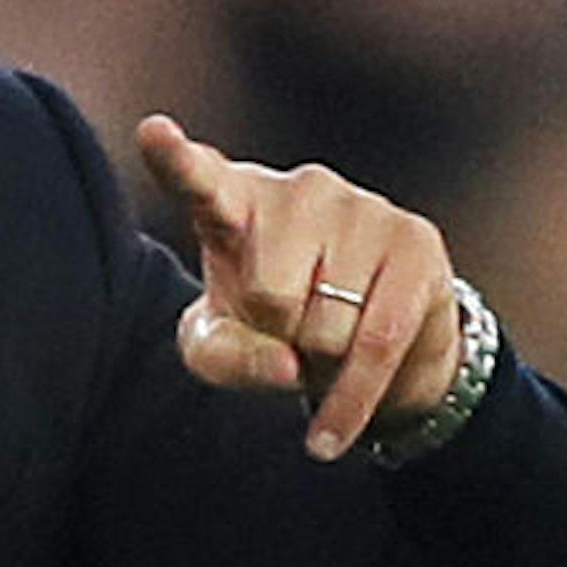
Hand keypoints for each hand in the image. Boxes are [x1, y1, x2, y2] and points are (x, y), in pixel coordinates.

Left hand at [138, 114, 461, 462]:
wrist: (367, 337)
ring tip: (325, 334)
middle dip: (278, 332)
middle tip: (290, 324)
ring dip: (320, 358)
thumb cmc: (269, 326)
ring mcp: (359, 206)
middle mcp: (297, 187)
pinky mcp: (413, 241)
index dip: (174, 156)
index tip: (152, 132)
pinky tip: (327, 434)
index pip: (196, 177)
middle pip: (269, 292)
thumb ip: (220, 354)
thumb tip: (286, 364)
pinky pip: (377, 345)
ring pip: (325, 325)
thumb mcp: (219, 345)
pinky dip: (349, 404)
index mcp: (231, 197)